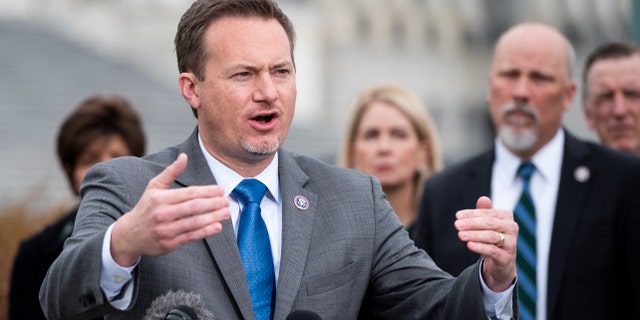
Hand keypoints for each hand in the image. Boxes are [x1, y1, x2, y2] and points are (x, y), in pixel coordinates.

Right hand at [110, 153, 230, 265]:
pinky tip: (217, 226)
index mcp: (160, 198)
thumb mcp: (154, 187)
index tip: (221, 190)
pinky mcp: (169, 244)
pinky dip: (206, 232)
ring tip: (226, 213)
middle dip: (213, 204)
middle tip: (226, 201)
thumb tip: (184, 156)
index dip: (207, 192)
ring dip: (213, 217)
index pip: (189, 193)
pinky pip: (191, 237)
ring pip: (194, 222)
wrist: (129, 235)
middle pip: (194, 207)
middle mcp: (162, 214)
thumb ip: (170, 172)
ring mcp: (166, 230)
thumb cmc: (146, 208)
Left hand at [454, 196, 517, 291]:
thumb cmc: (492, 240)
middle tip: (457, 225)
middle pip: (489, 223)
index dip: (472, 214)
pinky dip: (480, 247)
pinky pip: (492, 250)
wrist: (500, 263)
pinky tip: (469, 245)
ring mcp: (511, 243)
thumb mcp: (487, 225)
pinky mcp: (507, 257)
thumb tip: (483, 199)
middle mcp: (511, 228)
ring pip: (491, 236)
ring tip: (460, 235)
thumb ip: (484, 212)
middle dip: (471, 223)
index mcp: (506, 217)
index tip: (457, 216)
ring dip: (474, 235)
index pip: (487, 213)